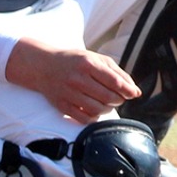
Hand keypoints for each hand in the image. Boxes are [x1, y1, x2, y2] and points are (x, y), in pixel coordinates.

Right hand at [4, 38, 140, 123]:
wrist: (43, 66)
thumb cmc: (74, 61)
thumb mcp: (95, 58)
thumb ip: (116, 71)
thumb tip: (134, 90)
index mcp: (88, 64)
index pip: (115, 82)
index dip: (128, 90)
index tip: (134, 94)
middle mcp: (78, 79)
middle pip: (108, 97)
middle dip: (119, 99)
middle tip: (119, 97)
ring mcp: (69, 93)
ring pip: (98, 110)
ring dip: (108, 109)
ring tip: (107, 103)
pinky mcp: (62, 105)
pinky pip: (84, 119)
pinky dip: (94, 117)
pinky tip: (94, 109)